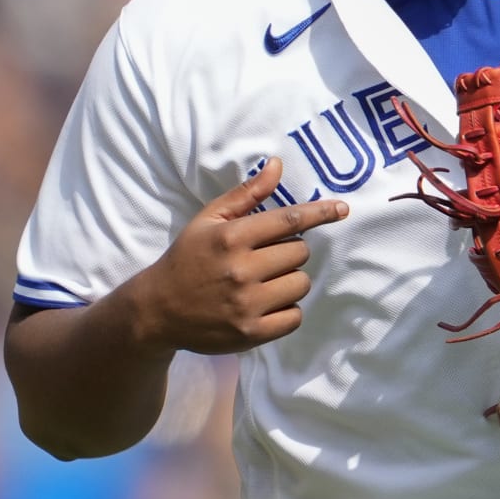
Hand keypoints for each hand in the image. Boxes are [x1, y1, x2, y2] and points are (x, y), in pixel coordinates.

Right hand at [123, 157, 348, 355]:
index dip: (320, 213)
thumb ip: (247, 195)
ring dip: (290, 280)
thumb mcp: (209, 220)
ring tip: (264, 282)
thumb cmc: (188, 257)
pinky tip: (266, 304)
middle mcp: (241, 270)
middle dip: (290, 252)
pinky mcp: (251, 333)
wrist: (157, 309)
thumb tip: (277, 165)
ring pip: (301, 284)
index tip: (342, 209)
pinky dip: (287, 310)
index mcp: (232, 237)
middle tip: (267, 257)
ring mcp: (247, 304)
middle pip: (300, 253)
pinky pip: (294, 316)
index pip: (290, 220)